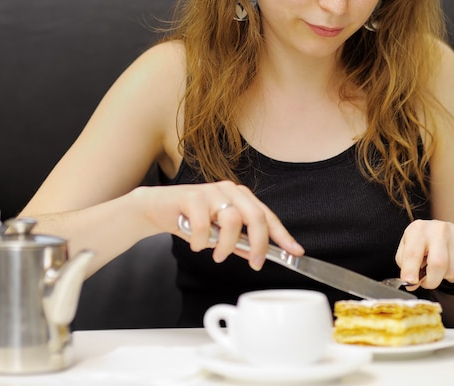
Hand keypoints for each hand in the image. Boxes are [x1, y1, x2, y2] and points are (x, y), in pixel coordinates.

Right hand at [141, 181, 303, 270]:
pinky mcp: (192, 196)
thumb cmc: (189, 219)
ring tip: (216, 254)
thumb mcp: (218, 233)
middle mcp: (229, 190)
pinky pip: (204, 225)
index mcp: (240, 197)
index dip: (283, 235)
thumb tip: (258, 255)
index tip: (295, 251)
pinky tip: (196, 243)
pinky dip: (201, 241)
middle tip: (255, 264)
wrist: (157, 208)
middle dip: (259, 244)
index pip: (267, 216)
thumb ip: (238, 242)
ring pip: (232, 221)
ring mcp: (211, 191)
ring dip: (225, 245)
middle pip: (256, 216)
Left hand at [395, 219, 453, 289]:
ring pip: (453, 271)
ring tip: (438, 268)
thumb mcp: (407, 248)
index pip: (413, 253)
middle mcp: (438, 229)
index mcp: (418, 230)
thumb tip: (411, 283)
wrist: (440, 231)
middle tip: (426, 282)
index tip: (410, 282)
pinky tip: (450, 266)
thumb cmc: (421, 241)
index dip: (411, 271)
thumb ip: (406, 267)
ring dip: (444, 277)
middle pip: (439, 264)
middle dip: (432, 281)